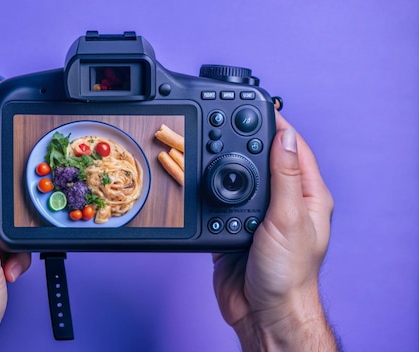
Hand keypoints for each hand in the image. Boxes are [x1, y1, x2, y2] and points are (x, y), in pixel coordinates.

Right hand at [212, 109, 337, 349]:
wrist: (262, 312)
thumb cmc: (287, 274)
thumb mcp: (289, 219)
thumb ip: (286, 179)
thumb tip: (284, 138)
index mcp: (307, 196)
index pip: (293, 150)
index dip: (275, 127)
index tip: (255, 108)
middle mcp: (284, 203)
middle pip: (263, 160)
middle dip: (244, 140)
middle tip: (224, 121)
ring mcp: (258, 215)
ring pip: (238, 179)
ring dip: (222, 163)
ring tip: (207, 141)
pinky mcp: (234, 227)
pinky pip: (219, 201)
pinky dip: (209, 189)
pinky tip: (198, 176)